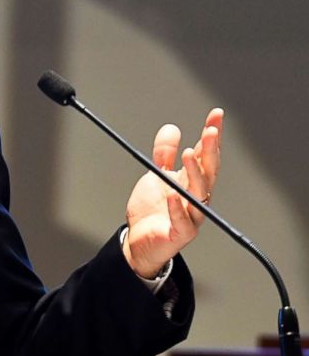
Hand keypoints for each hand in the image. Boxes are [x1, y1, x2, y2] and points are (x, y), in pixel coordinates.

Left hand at [124, 108, 223, 278]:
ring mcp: (191, 216)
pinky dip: (178, 207)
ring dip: (195, 173)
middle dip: (211, 150)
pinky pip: (181, 220)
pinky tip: (173, 195)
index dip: (212, 135)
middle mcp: (197, 197)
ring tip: (190, 154)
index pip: (207, 155)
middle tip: (210, 130)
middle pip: (208, 171)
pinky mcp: (180, 233)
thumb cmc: (153, 209)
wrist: (140, 241)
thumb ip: (163, 155)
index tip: (216, 114)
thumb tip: (172, 128)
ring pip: (199, 193)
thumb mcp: (156, 176)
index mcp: (193, 182)